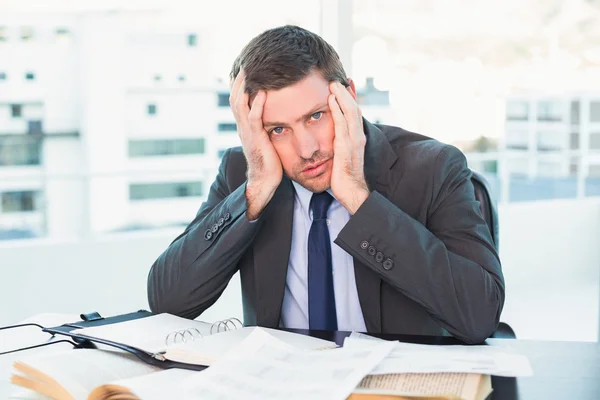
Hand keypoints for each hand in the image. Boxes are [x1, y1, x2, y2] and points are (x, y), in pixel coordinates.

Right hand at [230, 70, 282, 218]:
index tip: (246, 66)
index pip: (239, 98)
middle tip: (245, 61)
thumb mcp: (268, 138)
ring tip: (249, 69)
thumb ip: (268, 125)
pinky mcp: (255, 139)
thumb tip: (277, 114)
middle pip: (235, 96)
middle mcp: (243, 126)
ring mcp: (247, 132)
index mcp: (246, 125)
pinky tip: (264, 92)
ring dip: (244, 85)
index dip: (241, 82)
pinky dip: (257, 104)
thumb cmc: (270, 162)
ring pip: (240, 103)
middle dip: (240, 78)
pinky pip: (253, 118)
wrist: (265, 181)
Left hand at [328, 81, 369, 213]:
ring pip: (350, 112)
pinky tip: (331, 100)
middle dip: (347, 92)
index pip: (354, 113)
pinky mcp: (345, 148)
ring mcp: (353, 141)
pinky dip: (337, 110)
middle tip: (338, 78)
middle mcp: (358, 136)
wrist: (352, 192)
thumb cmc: (345, 177)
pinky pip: (341, 125)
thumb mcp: (343, 156)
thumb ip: (341, 144)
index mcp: (357, 138)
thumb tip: (335, 137)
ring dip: (342, 96)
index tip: (345, 84)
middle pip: (354, 108)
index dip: (351, 98)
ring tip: (333, 83)